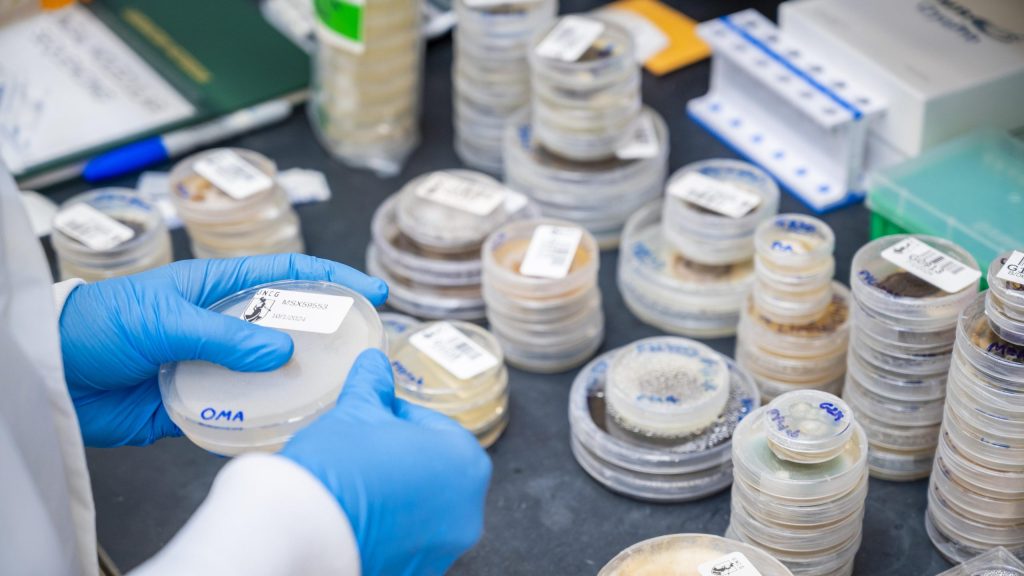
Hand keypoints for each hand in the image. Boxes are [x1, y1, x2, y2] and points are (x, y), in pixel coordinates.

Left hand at [59, 254, 387, 447]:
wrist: (55, 375)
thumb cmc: (103, 325)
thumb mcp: (163, 319)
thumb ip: (221, 336)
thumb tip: (280, 353)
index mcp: (219, 288)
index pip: (287, 276)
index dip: (332, 280)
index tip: (372, 292)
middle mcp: (226, 326)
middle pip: (289, 328)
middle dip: (328, 338)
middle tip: (364, 353)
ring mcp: (217, 366)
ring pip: (273, 375)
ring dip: (300, 386)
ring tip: (336, 397)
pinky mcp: (203, 404)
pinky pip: (244, 414)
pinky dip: (265, 421)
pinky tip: (288, 428)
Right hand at [282, 350, 491, 575]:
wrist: (297, 531)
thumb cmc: (336, 468)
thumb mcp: (355, 412)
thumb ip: (373, 384)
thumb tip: (376, 363)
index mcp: (466, 463)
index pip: (433, 426)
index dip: (395, 418)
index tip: (369, 420)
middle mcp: (468, 512)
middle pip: (432, 470)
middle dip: (399, 457)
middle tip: (360, 452)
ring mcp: (445, 550)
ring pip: (421, 508)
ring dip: (396, 494)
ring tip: (355, 485)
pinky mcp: (418, 574)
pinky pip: (407, 541)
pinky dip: (387, 529)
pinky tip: (355, 517)